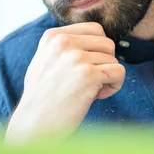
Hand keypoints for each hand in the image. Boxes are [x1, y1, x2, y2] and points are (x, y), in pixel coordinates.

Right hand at [5, 22, 125, 144]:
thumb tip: (96, 40)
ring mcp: (76, 58)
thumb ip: (64, 47)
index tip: (85, 67)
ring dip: (108, 78)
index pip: (95, 29)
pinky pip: (119, 72)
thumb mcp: (45, 60)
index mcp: (53, 36)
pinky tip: (98, 96)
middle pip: (107, 43)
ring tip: (89, 91)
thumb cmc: (42, 97)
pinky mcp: (88, 75)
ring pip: (114, 59)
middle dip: (105, 63)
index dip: (98, 49)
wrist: (34, 124)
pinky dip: (114, 86)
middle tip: (90, 81)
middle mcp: (64, 42)